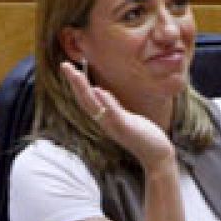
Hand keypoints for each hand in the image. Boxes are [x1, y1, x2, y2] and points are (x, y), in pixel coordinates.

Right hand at [60, 60, 174, 169]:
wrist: (156, 155)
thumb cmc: (142, 135)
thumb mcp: (124, 117)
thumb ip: (111, 106)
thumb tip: (99, 92)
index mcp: (104, 117)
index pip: (86, 99)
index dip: (76, 83)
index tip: (67, 67)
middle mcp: (105, 122)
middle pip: (84, 100)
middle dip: (74, 82)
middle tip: (64, 65)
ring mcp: (113, 125)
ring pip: (94, 106)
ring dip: (84, 90)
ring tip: (75, 74)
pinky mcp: (125, 128)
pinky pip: (113, 114)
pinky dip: (105, 102)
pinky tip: (98, 91)